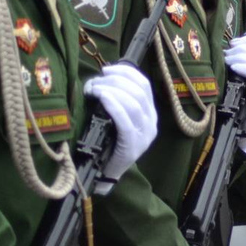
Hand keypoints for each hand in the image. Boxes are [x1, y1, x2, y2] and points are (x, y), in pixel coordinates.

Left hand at [83, 64, 157, 190]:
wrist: (106, 175)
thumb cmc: (107, 143)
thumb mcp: (118, 119)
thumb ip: (118, 101)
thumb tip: (104, 77)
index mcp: (150, 114)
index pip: (144, 85)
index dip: (126, 73)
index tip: (106, 69)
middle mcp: (152, 123)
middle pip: (138, 92)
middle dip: (115, 81)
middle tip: (95, 81)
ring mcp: (144, 135)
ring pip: (133, 104)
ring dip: (111, 90)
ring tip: (94, 89)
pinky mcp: (132, 146)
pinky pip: (125, 121)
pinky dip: (114, 105)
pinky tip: (102, 98)